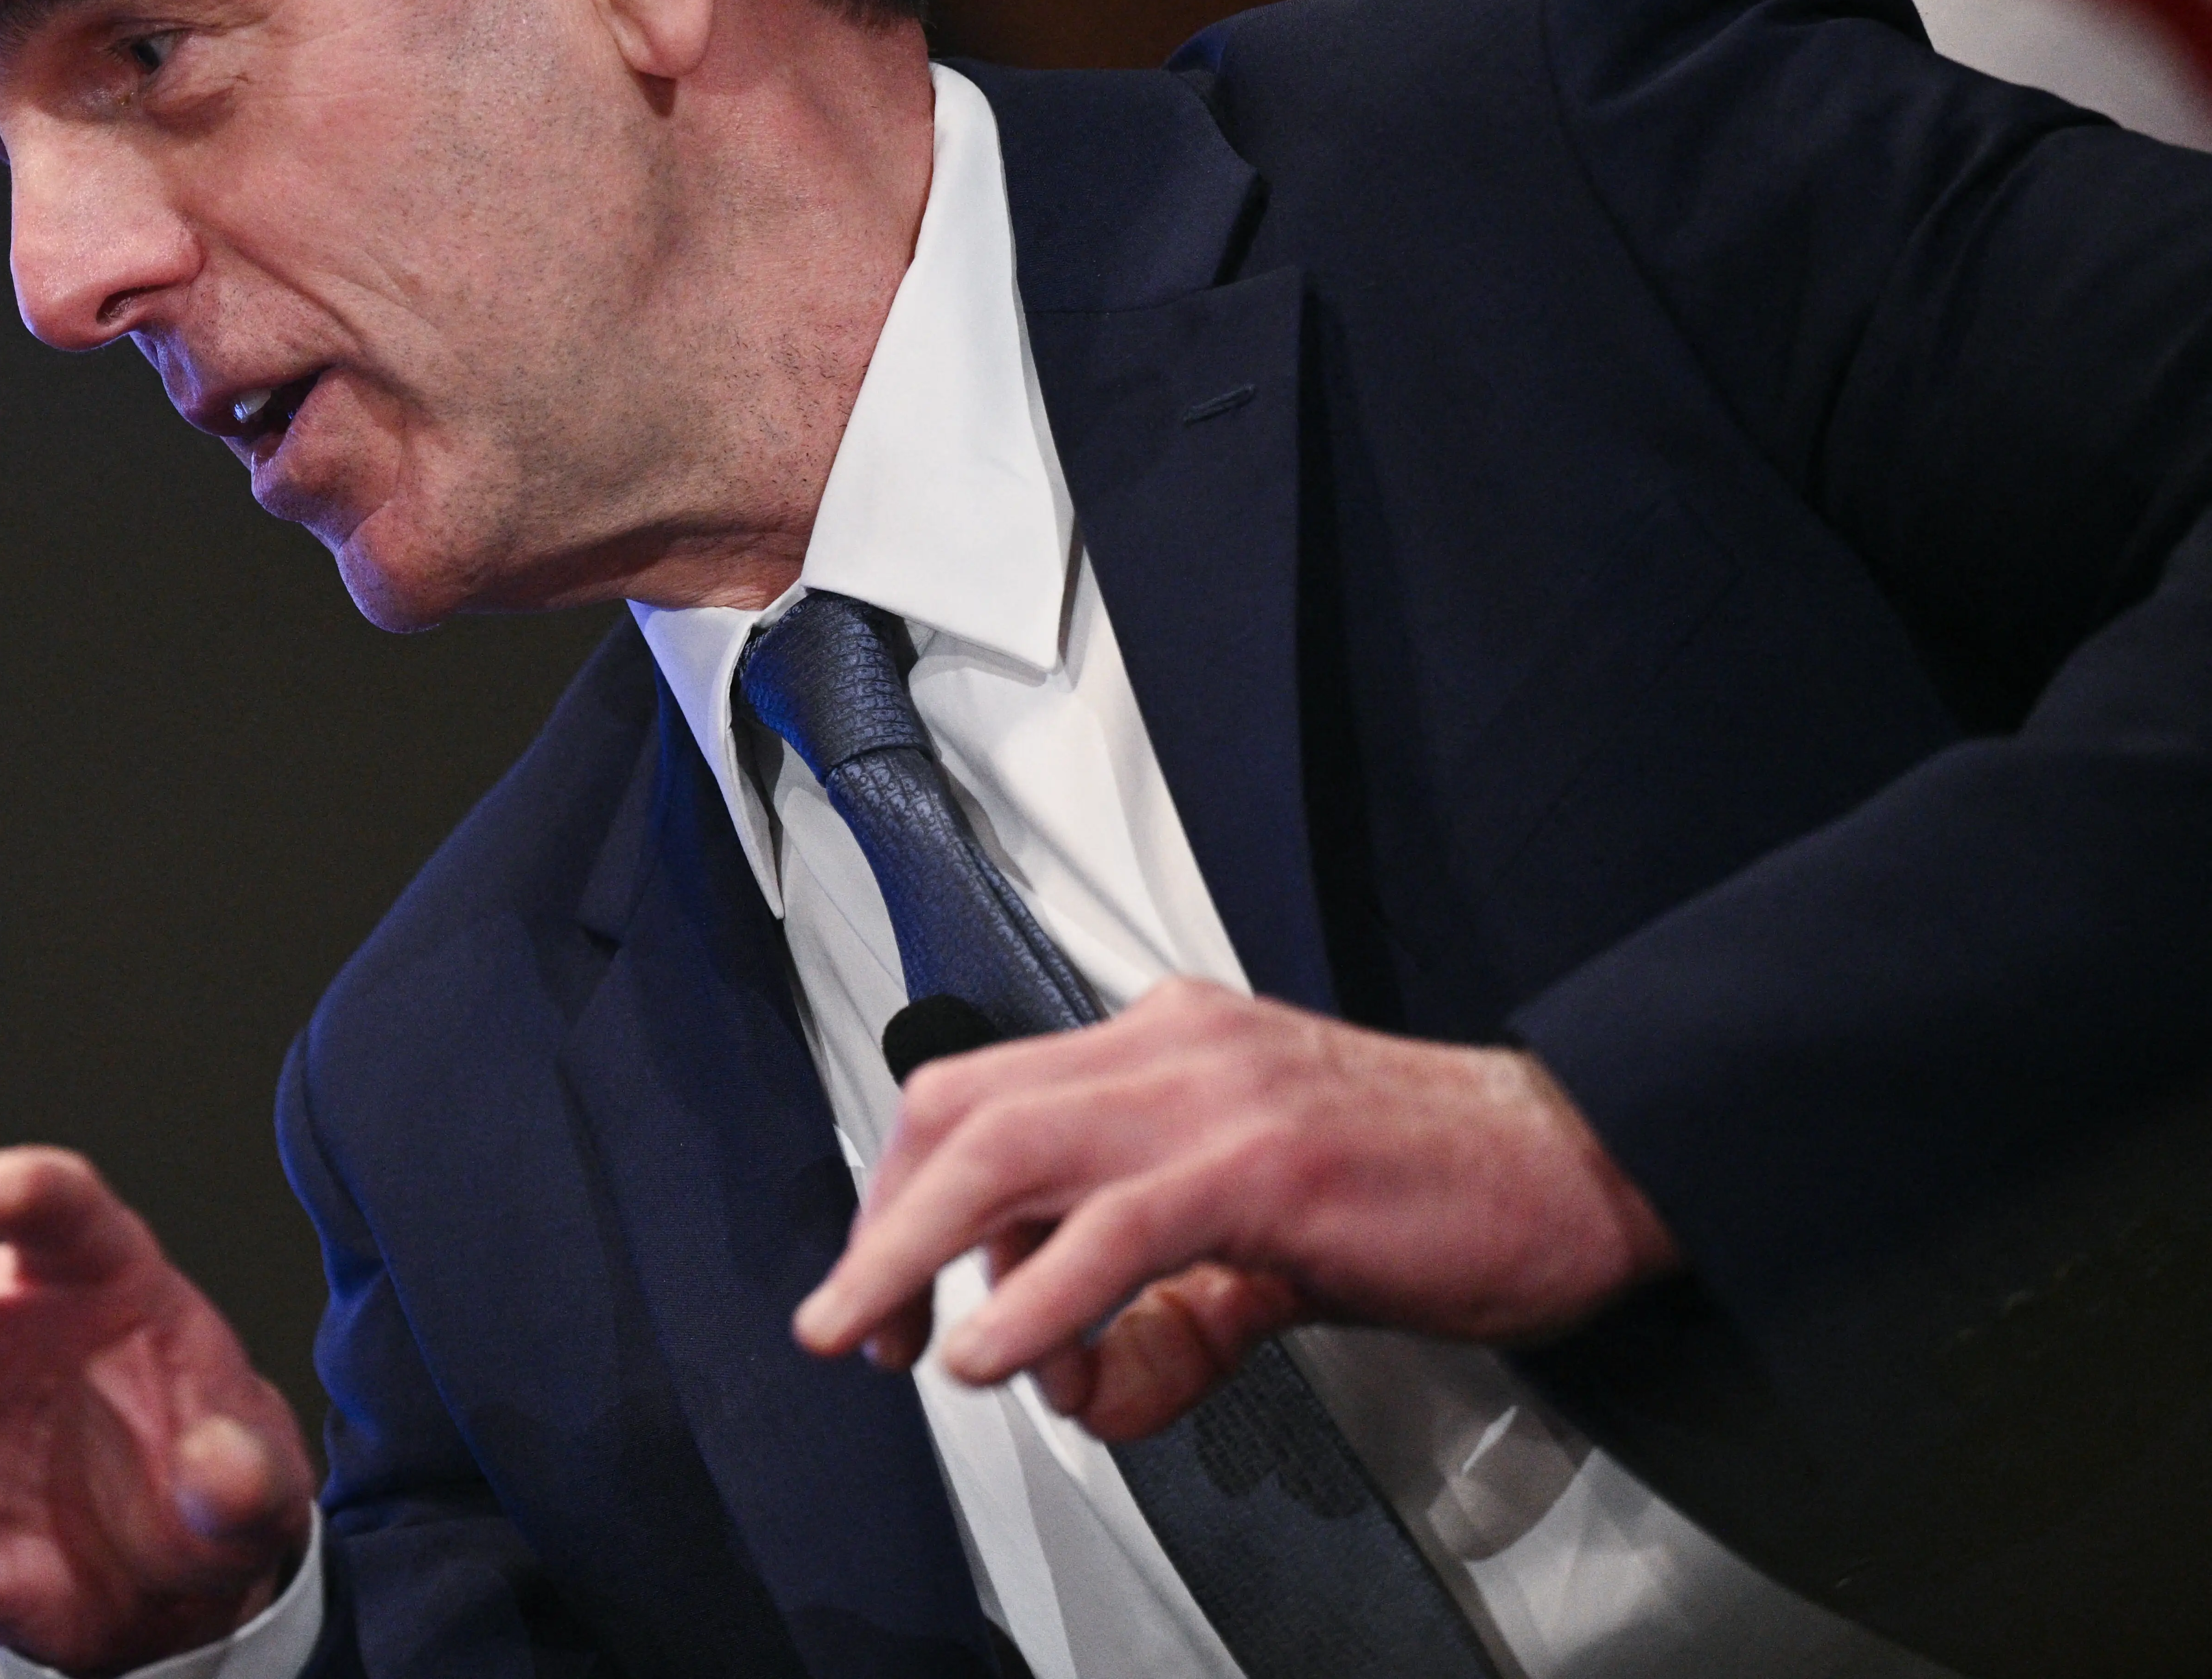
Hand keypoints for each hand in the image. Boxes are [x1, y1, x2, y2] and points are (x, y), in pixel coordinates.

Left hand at [793, 979, 1678, 1440]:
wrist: (1581, 1166)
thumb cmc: (1434, 1191)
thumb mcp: (1262, 1261)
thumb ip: (1167, 1322)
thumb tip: (1085, 1386)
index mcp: (1164, 1044)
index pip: (981, 1094)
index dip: (904, 1190)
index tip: (884, 1282)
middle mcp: (1170, 1046)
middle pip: (961, 1110)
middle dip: (879, 1221)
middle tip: (849, 1322)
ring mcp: (1214, 1096)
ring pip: (1006, 1151)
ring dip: (914, 1254)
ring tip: (881, 1337)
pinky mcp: (1265, 1166)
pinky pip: (1112, 1230)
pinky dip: (1036, 1299)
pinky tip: (1002, 1356)